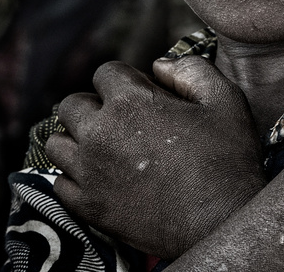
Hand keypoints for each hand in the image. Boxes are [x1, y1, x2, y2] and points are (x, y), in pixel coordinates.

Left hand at [45, 57, 265, 258]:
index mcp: (130, 102)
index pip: (105, 72)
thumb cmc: (227, 159)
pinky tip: (100, 177)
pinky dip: (75, 177)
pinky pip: (60, 183)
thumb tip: (160, 64)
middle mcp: (100, 133)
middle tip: (122, 122)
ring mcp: (89, 172)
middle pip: (72, 105)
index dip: (126, 80)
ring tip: (105, 148)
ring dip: (77, 140)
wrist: (223, 220)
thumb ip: (190, 69)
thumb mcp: (224, 98)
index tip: (143, 96)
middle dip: (95, 106)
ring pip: (57, 143)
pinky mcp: (88, 206)